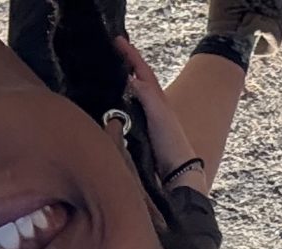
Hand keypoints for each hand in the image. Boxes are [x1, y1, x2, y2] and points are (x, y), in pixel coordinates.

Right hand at [115, 36, 207, 191]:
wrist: (176, 176)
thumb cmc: (172, 146)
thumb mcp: (160, 114)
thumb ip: (146, 95)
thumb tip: (131, 79)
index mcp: (157, 99)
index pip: (142, 71)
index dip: (131, 55)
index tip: (117, 39)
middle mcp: (150, 108)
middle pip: (135, 80)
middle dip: (123, 65)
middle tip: (109, 50)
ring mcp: (143, 122)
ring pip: (128, 96)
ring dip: (118, 83)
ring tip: (105, 72)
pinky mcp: (136, 137)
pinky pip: (122, 114)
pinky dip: (114, 105)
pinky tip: (105, 104)